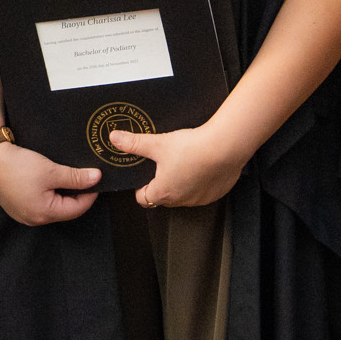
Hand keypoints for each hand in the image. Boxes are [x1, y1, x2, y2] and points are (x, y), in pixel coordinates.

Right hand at [0, 141, 100, 224]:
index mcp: (44, 213)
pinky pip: (40, 202)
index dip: (89, 194)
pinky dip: (50, 193)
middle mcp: (34, 219)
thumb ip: (76, 177)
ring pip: (53, 206)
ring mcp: (24, 213)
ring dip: (63, 193)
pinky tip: (51, 180)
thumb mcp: (51, 170)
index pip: (77, 209)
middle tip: (85, 177)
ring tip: (69, 177)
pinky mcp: (17, 205)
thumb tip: (97, 178)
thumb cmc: (18, 166)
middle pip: (65, 209)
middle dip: (77, 194)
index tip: (97, 179)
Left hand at [108, 122, 246, 208]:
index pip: (144, 199)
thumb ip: (134, 143)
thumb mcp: (158, 143)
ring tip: (183, 163)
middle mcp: (181, 200)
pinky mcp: (215, 194)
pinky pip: (202, 192)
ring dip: (181, 184)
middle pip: (163, 198)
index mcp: (164, 192)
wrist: (225, 147)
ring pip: (184, 196)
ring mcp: (200, 199)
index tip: (144, 175)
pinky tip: (201, 166)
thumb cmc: (192, 148)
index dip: (141, 187)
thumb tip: (115, 139)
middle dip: (161, 184)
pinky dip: (199, 182)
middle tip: (162, 165)